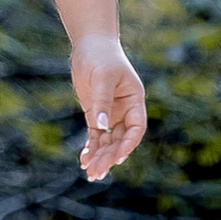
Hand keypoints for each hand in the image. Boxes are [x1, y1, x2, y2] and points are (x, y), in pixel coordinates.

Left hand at [72, 36, 145, 183]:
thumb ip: (102, 102)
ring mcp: (110, 113)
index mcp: (134, 101)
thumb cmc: (101, 57)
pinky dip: (91, 148)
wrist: (89, 46)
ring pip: (107, 141)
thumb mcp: (103, 77)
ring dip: (100, 157)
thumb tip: (102, 127)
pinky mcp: (95, 114)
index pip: (136, 128)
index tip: (118, 157)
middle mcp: (125, 111)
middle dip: (109, 157)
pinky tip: (84, 161)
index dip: (128, 144)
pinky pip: (95, 135)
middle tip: (98, 173)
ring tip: (91, 174)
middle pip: (120, 139)